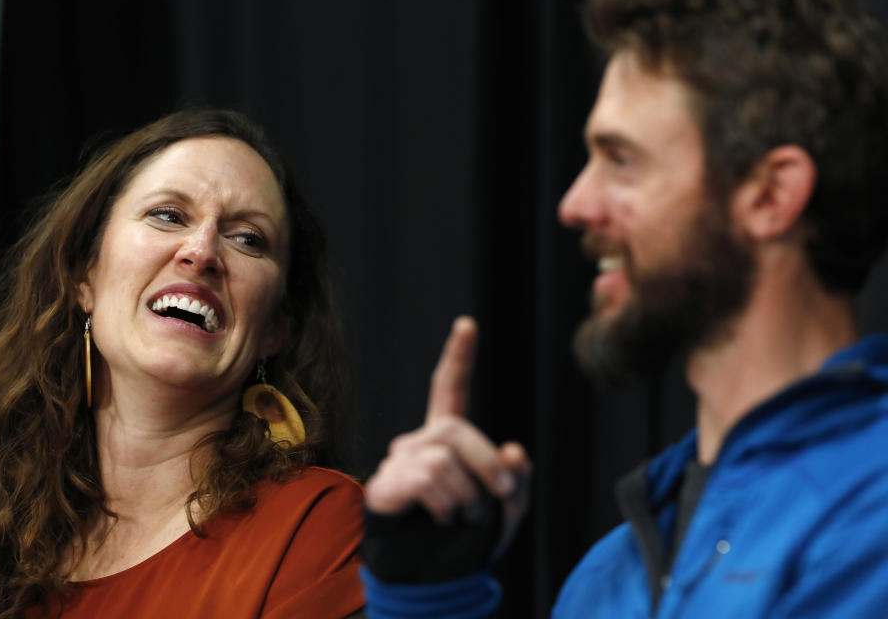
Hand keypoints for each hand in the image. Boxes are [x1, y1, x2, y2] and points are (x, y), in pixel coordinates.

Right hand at [364, 316, 530, 547]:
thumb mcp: (507, 508)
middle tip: (503, 495)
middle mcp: (419, 442)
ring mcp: (399, 461)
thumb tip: (513, 450)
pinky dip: (447, 505)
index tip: (467, 324)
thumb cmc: (468, 538)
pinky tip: (443, 520)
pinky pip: (427, 480)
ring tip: (464, 518)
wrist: (433, 577)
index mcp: (447, 439)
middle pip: (457, 430)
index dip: (458, 357)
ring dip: (469, 496)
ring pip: (445, 460)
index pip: (450, 389)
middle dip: (487, 464)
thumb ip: (515, 478)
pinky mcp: (385, 484)